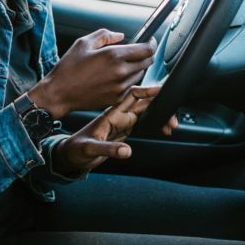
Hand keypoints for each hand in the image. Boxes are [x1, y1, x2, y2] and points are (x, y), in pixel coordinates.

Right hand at [28, 29, 156, 118]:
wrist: (59, 94)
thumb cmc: (68, 68)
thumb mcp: (83, 43)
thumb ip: (105, 35)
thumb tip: (120, 36)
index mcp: (113, 56)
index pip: (146, 49)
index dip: (151, 43)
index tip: (150, 41)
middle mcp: (120, 72)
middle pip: (147, 62)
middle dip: (146, 54)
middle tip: (139, 51)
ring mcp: (120, 88)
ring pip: (140, 75)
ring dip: (136, 68)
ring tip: (122, 64)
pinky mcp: (117, 99)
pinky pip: (130, 87)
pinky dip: (127, 80)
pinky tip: (114, 77)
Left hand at [51, 86, 178, 173]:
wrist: (71, 154)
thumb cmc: (76, 149)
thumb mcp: (90, 149)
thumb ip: (108, 149)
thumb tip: (126, 151)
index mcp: (111, 114)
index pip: (131, 96)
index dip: (147, 91)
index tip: (161, 90)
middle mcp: (118, 115)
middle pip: (143, 104)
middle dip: (160, 107)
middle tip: (173, 118)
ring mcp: (122, 122)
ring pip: (145, 113)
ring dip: (159, 116)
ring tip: (171, 125)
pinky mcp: (124, 130)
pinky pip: (143, 122)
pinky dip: (155, 124)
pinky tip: (163, 128)